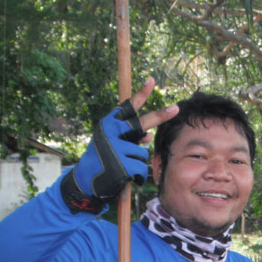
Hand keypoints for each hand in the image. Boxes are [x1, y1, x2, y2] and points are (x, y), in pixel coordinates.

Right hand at [60, 76, 178, 213]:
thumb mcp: (112, 144)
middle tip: (176, 108)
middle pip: (142, 123)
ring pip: (142, 153)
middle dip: (160, 115)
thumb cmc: (102, 159)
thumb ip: (130, 137)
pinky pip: (140, 168)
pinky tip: (124, 178)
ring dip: (136, 162)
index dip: (141, 93)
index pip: (127, 106)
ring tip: (120, 167)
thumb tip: (150, 136)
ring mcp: (116, 148)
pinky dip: (137, 176)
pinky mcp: (121, 164)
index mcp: (109, 124)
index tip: (152, 80)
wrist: (85, 181)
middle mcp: (111, 132)